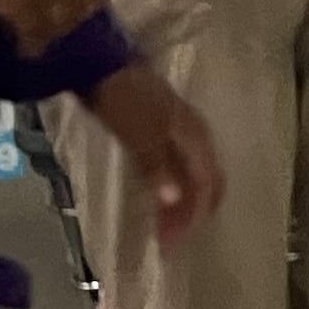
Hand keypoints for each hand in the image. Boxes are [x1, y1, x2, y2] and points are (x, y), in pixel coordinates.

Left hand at [86, 63, 219, 245]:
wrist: (102, 64)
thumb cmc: (126, 101)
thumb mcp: (142, 136)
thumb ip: (160, 168)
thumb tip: (177, 200)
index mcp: (197, 138)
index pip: (206, 185)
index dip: (192, 216)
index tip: (171, 244)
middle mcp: (196, 137)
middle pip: (206, 182)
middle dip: (192, 213)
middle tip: (170, 239)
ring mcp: (180, 132)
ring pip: (193, 175)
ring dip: (183, 202)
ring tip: (165, 223)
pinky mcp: (163, 131)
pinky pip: (179, 167)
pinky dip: (173, 187)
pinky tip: (159, 195)